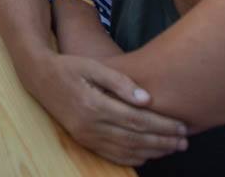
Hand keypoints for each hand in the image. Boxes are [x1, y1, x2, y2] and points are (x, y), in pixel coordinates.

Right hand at [36, 55, 188, 165]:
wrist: (39, 77)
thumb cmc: (69, 66)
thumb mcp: (93, 66)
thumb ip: (120, 82)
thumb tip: (146, 99)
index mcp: (94, 105)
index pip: (136, 120)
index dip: (162, 125)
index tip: (182, 126)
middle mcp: (90, 125)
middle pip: (134, 138)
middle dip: (163, 141)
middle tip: (185, 141)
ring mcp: (85, 135)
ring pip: (125, 150)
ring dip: (152, 151)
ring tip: (173, 148)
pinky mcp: (83, 140)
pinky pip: (112, 155)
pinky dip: (133, 158)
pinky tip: (148, 154)